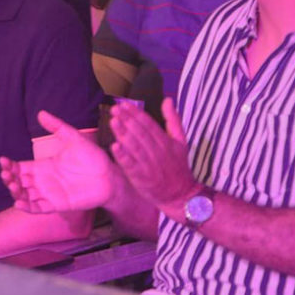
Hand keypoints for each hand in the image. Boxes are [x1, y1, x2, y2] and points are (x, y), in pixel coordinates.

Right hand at [0, 110, 116, 212]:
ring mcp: (49, 193)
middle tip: (5, 173)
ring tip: (12, 185)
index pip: (20, 167)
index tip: (3, 160)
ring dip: (15, 192)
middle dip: (9, 178)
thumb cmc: (92, 157)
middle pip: (19, 181)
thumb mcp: (72, 138)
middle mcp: (43, 180)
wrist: (109, 175)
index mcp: (44, 165)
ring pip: (25, 195)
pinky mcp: (58, 205)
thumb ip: (57, 126)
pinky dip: (27, 207)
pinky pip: (38, 208)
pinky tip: (18, 203)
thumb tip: (40, 112)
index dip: (9, 165)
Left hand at [110, 98, 199, 214]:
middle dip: (127, 120)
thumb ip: (173, 120)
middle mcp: (158, 151)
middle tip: (115, 109)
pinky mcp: (142, 178)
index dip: (136, 113)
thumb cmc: (178, 166)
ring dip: (123, 134)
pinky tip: (114, 147)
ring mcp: (150, 165)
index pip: (149, 123)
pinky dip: (123, 156)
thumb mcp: (180, 141)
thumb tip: (167, 99)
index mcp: (166, 141)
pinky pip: (131, 166)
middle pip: (140, 133)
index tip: (124, 104)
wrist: (181, 194)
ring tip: (113, 121)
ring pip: (135, 147)